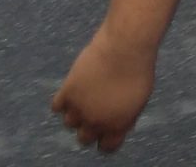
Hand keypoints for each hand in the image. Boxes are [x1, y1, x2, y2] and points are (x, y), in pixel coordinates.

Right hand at [51, 28, 157, 152]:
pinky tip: (73, 90)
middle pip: (84, 138)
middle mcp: (96, 122)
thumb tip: (119, 126)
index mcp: (117, 126)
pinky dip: (63, 101)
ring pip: (69, 123)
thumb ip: (126, 117)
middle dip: (89, 127)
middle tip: (94, 111)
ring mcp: (80, 109)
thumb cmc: (137, 70)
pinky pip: (56, 107)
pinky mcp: (67, 93)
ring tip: (86, 96)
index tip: (106, 130)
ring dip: (76, 112)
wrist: (125, 48)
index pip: (106, 147)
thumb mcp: (140, 99)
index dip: (106, 139)